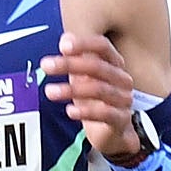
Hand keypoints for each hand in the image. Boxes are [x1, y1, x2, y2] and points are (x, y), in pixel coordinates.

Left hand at [41, 32, 144, 154]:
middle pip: (98, 67)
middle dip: (70, 64)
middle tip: (46, 65)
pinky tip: (69, 111)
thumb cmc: (96, 101)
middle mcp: (122, 79)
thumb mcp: (83, 79)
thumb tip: (65, 38)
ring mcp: (123, 99)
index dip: (84, 44)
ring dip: (71, 89)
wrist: (113, 132)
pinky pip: (105, 114)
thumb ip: (75, 60)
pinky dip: (86, 112)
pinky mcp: (121, 119)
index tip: (63, 45)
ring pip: (99, 90)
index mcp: (114, 64)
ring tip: (49, 91)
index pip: (103, 47)